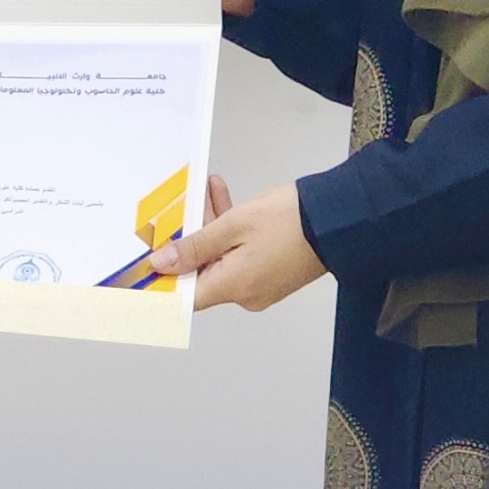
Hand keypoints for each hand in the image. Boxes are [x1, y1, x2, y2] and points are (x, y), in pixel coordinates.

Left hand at [152, 175, 325, 312]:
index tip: (149, 262)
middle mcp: (246, 293)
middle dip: (191, 236)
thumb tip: (162, 264)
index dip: (163, 280)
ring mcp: (260, 284)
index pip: (184, 297)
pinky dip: (231, 231)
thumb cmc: (292, 221)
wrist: (340, 218)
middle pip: (201, 271)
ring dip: (212, 226)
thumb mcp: (234, 225)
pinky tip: (224, 199)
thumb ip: (195, 246)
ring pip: (221, 257)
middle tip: (184, 206)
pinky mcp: (272, 271)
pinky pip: (240, 254)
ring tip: (209, 190)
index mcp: (234, 288)